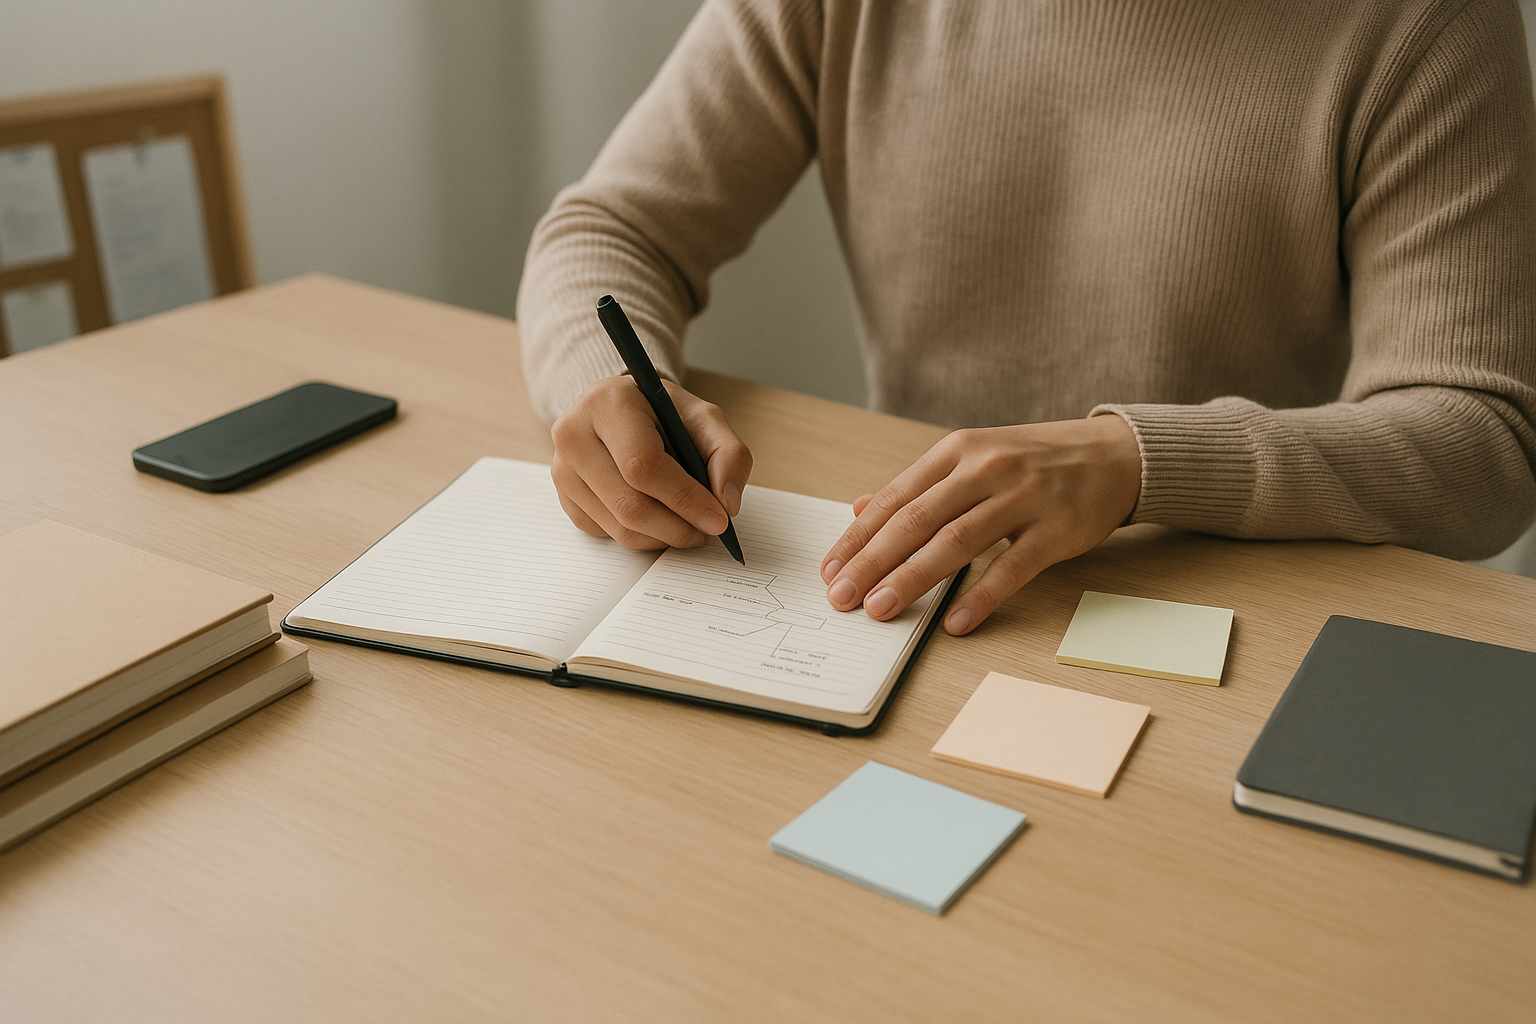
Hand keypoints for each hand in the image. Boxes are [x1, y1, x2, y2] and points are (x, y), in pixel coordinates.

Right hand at [551, 375, 752, 548]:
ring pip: (620, 528)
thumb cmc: (662, 414)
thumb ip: (728, 454)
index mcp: (607, 404)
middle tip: (708, 531)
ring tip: (689, 525)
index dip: (684, 498)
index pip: (643, 465)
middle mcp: (573, 436)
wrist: (620, 412)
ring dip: (664, 537)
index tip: (718, 519)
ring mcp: (563, 470)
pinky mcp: (565, 499)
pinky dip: (644, 537)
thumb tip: (727, 505)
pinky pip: (609, 535)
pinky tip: (660, 517)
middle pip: (629, 505)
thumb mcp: (703, 418)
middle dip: (678, 527)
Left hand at [820, 415, 1140, 634]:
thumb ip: (919, 487)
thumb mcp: (974, 458)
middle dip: (872, 562)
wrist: (1116, 454)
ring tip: (881, 609)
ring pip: (955, 542)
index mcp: (958, 450)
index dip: (858, 537)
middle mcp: (986, 468)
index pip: (895, 498)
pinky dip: (979, 596)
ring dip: (912, 579)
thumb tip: (859, 509)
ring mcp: (1023, 497)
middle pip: (917, 521)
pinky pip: (1011, 568)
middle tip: (842, 597)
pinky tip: (953, 622)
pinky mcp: (1057, 528)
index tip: (830, 570)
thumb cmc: (1035, 462)